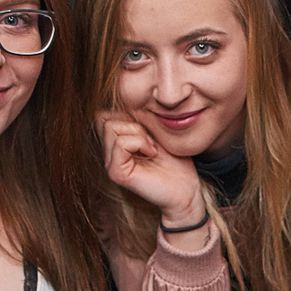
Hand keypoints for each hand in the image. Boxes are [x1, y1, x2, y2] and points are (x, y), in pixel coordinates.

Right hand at [96, 110, 204, 224]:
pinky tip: (152, 154)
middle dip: (133, 123)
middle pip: (104, 118)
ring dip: (139, 133)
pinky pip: (121, 143)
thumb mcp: (155, 133)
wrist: (186, 190)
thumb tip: (123, 99)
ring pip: (111, 128)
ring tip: (153, 149)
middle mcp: (109, 155)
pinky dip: (140, 143)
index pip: (104, 115)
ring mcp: (111, 165)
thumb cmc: (176, 164)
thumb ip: (137, 120)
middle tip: (152, 142)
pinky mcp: (117, 173)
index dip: (127, 116)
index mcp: (116, 145)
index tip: (148, 132)